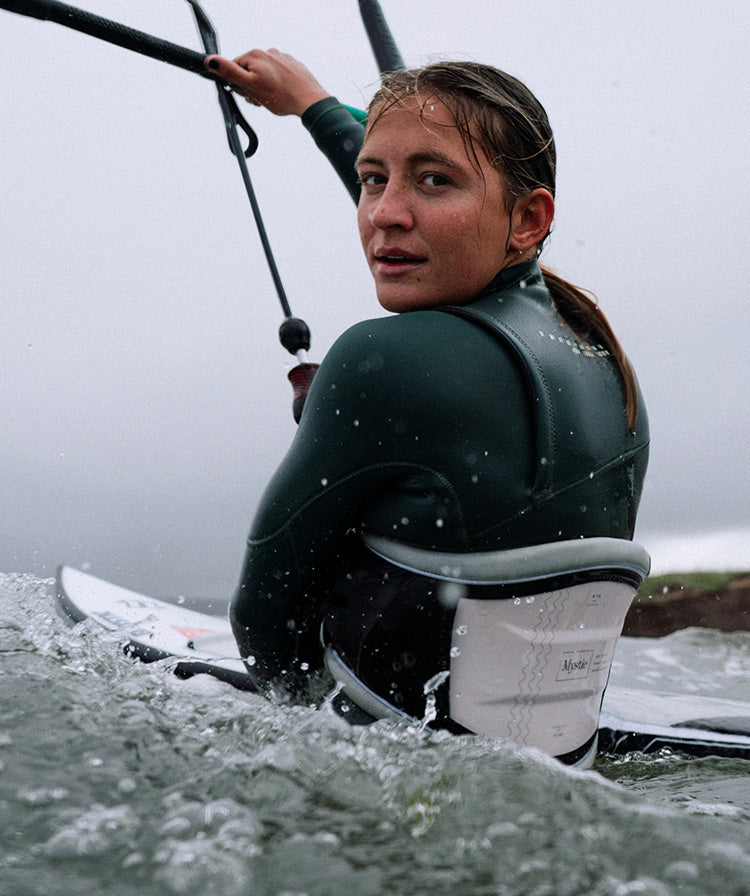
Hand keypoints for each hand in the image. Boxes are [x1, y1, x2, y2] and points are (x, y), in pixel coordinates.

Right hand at [205, 48, 329, 116]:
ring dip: (263, 88)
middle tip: (260, 99)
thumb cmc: (281, 96)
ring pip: (263, 74)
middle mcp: (268, 52)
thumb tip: (211, 61)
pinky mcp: (292, 65)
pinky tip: (282, 94)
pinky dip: (276, 85)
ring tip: (273, 99)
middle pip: (249, 71)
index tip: (247, 94)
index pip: (234, 68)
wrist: (309, 101)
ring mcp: (281, 57)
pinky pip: (277, 75)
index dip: (238, 85)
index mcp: (254, 55)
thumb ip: (230, 72)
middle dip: (251, 87)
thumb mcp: (250, 86)